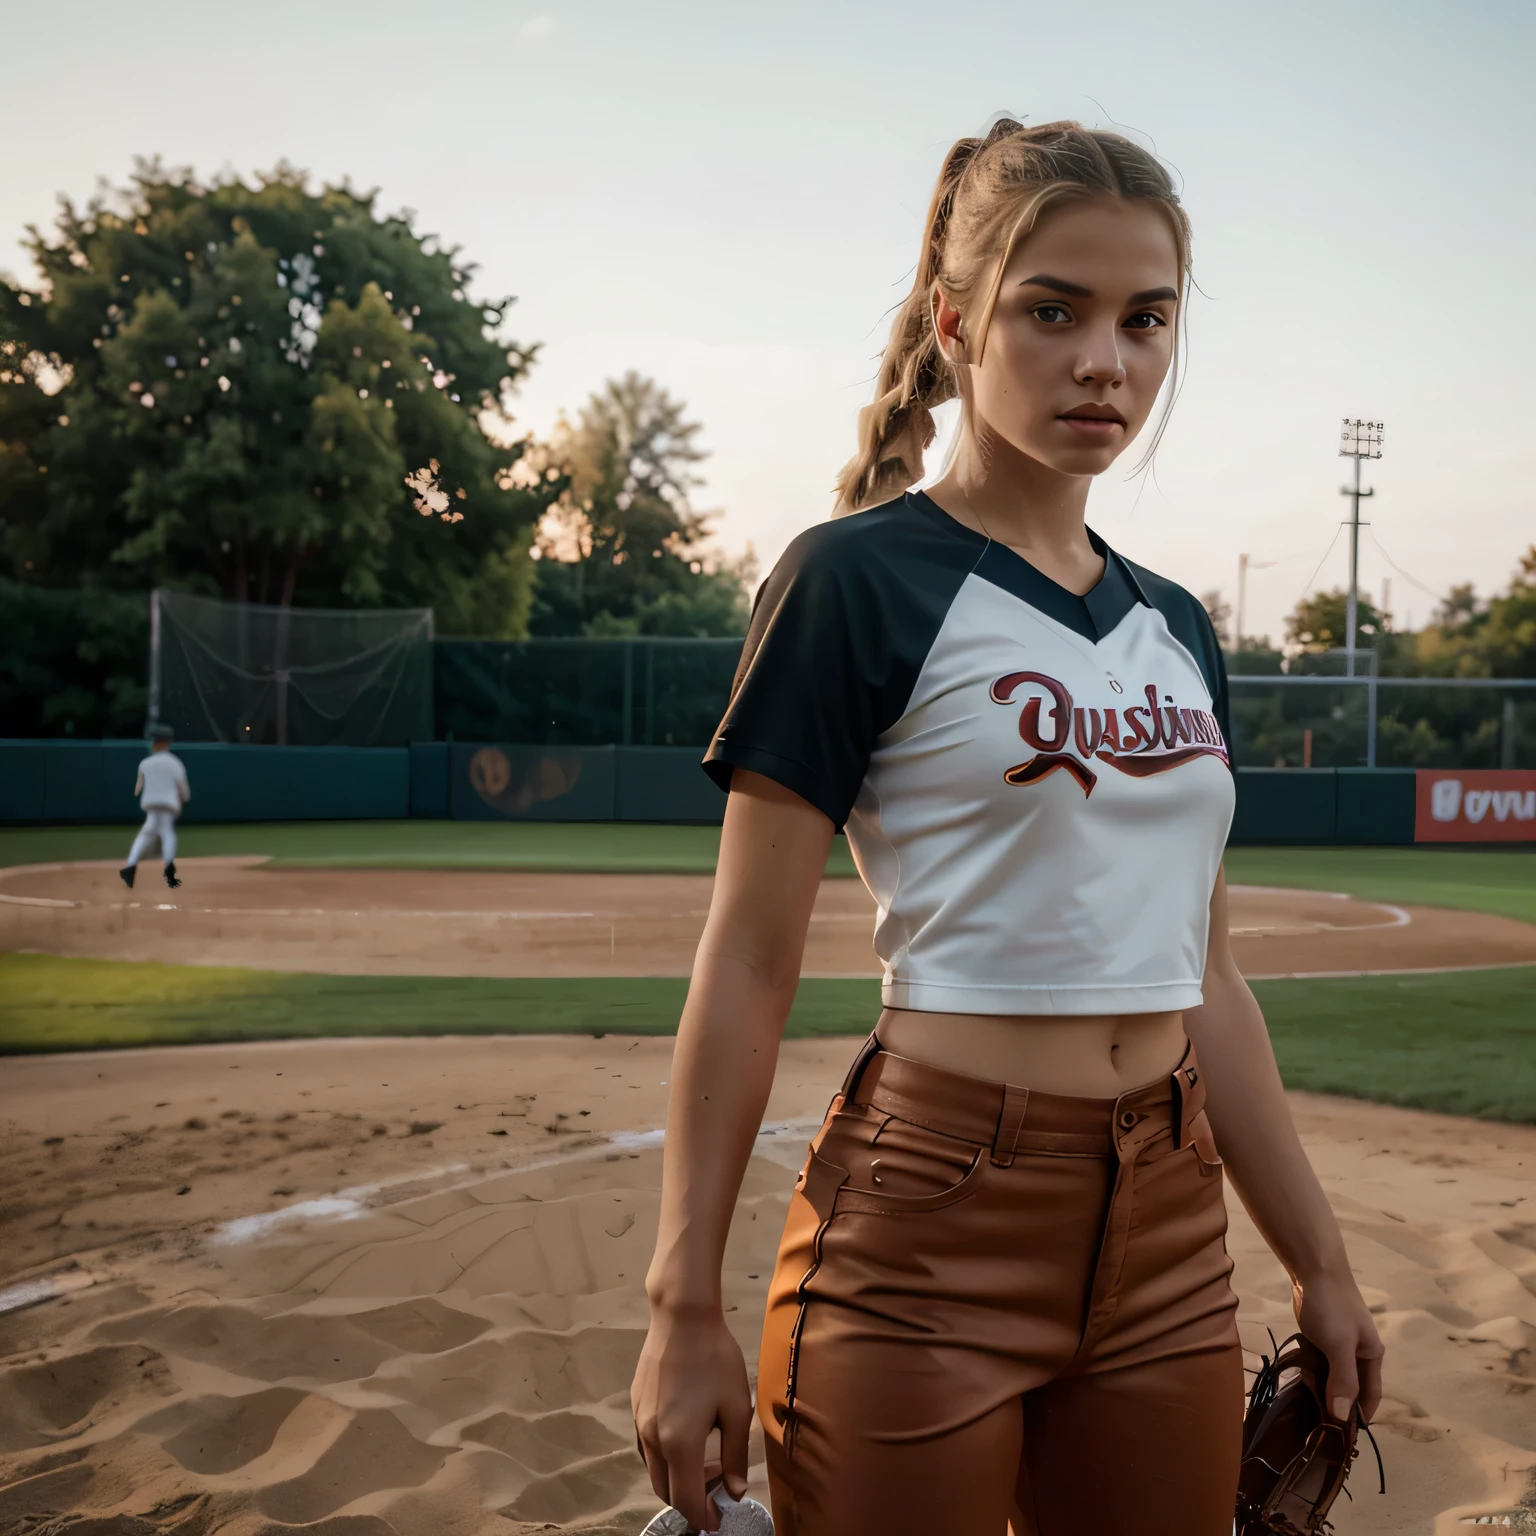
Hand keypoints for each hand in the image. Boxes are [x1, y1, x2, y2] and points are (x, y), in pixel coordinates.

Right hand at [632, 1303, 752, 1532]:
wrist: (682, 1317)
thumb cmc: (715, 1359)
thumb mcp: (737, 1407)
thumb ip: (735, 1455)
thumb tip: (735, 1490)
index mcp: (679, 1444)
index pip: (686, 1501)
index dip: (703, 1517)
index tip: (718, 1521)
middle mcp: (652, 1439)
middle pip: (665, 1491)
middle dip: (689, 1500)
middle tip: (715, 1491)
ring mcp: (640, 1421)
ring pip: (654, 1469)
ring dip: (675, 1478)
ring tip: (703, 1462)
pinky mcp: (636, 1404)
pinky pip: (647, 1445)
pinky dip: (665, 1455)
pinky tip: (686, 1434)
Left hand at [1292, 1267, 1383, 1423]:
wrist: (1314, 1266)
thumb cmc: (1332, 1307)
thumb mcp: (1339, 1346)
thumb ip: (1343, 1380)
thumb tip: (1343, 1416)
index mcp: (1371, 1355)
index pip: (1371, 1395)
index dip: (1360, 1416)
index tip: (1344, 1438)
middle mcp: (1358, 1350)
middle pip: (1351, 1386)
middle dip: (1340, 1406)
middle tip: (1320, 1428)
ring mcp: (1339, 1340)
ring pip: (1333, 1373)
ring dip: (1324, 1390)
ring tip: (1309, 1411)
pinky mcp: (1321, 1331)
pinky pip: (1319, 1359)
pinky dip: (1313, 1372)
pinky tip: (1301, 1383)